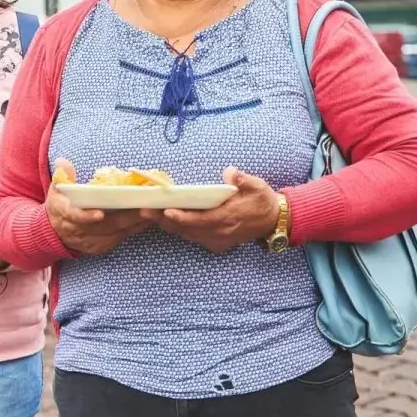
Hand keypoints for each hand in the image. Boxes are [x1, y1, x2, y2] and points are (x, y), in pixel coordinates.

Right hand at [46, 159, 160, 255]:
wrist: (55, 233)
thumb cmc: (59, 205)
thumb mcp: (56, 189)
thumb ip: (62, 176)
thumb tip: (64, 162)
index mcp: (64, 214)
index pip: (75, 217)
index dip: (87, 216)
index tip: (99, 213)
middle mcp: (78, 231)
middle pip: (105, 226)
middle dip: (127, 217)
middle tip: (145, 206)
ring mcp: (91, 241)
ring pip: (116, 232)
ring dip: (136, 222)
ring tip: (153, 210)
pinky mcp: (101, 246)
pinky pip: (121, 237)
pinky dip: (135, 228)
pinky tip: (148, 219)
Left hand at [157, 167, 279, 254]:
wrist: (272, 221)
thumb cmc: (262, 201)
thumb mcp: (257, 186)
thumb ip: (243, 179)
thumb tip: (230, 172)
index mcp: (229, 218)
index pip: (201, 220)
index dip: (183, 218)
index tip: (166, 211)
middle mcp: (220, 232)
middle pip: (187, 229)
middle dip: (164, 220)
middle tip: (144, 210)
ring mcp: (217, 240)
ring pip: (187, 234)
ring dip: (167, 225)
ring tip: (147, 214)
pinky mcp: (215, 243)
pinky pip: (192, 237)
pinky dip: (178, 229)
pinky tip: (163, 219)